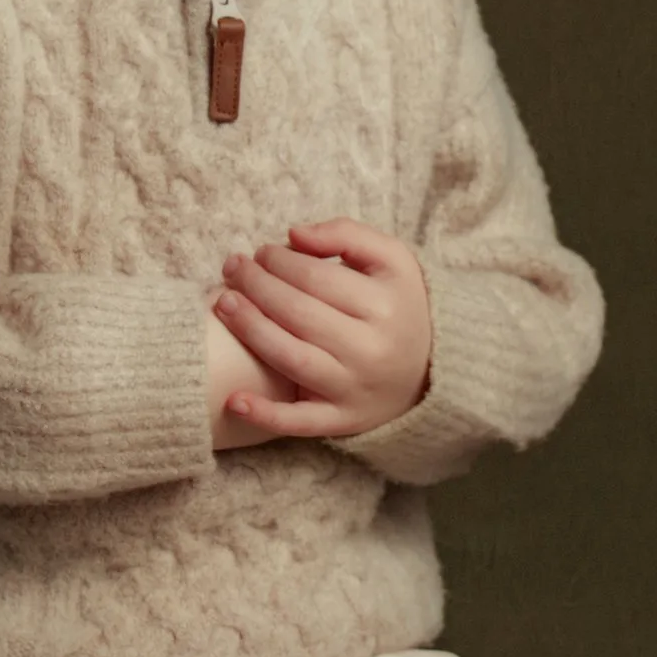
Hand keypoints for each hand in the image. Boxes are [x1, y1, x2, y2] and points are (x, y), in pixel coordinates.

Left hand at [211, 219, 432, 442]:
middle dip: (256, 286)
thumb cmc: (399, 306)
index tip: (261, 252)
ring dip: (249, 330)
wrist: (433, 369)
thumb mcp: (391, 259)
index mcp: (384, 306)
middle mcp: (370, 349)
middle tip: (233, 268)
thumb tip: (293, 234)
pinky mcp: (341, 420)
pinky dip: (265, 416)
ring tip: (223, 304)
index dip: (279, 261)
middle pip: (297, 313)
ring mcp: (353, 389)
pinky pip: (299, 422)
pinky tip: (232, 401)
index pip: (315, 278)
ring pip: (290, 358)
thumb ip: (346, 234)